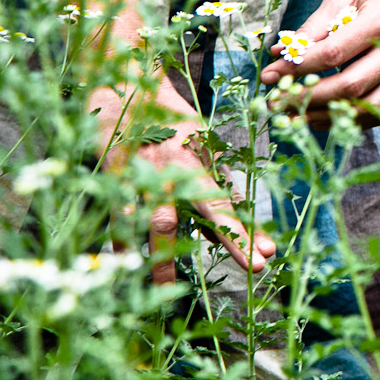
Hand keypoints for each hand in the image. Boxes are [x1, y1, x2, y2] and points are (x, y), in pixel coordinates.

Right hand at [92, 80, 274, 285]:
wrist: (125, 86)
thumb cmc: (169, 125)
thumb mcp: (199, 150)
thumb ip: (215, 192)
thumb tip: (232, 234)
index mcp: (200, 163)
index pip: (227, 203)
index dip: (245, 232)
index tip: (266, 257)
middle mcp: (177, 170)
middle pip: (205, 211)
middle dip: (231, 239)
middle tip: (254, 267)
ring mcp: (143, 174)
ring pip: (157, 222)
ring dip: (163, 260)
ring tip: (166, 293)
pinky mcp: (112, 176)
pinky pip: (117, 217)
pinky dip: (121, 242)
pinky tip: (122, 266)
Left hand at [259, 0, 379, 127]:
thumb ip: (312, 29)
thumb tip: (277, 57)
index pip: (334, 53)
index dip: (298, 68)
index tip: (270, 76)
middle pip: (351, 85)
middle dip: (308, 98)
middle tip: (276, 103)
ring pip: (368, 106)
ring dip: (329, 115)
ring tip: (297, 116)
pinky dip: (352, 118)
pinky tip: (326, 116)